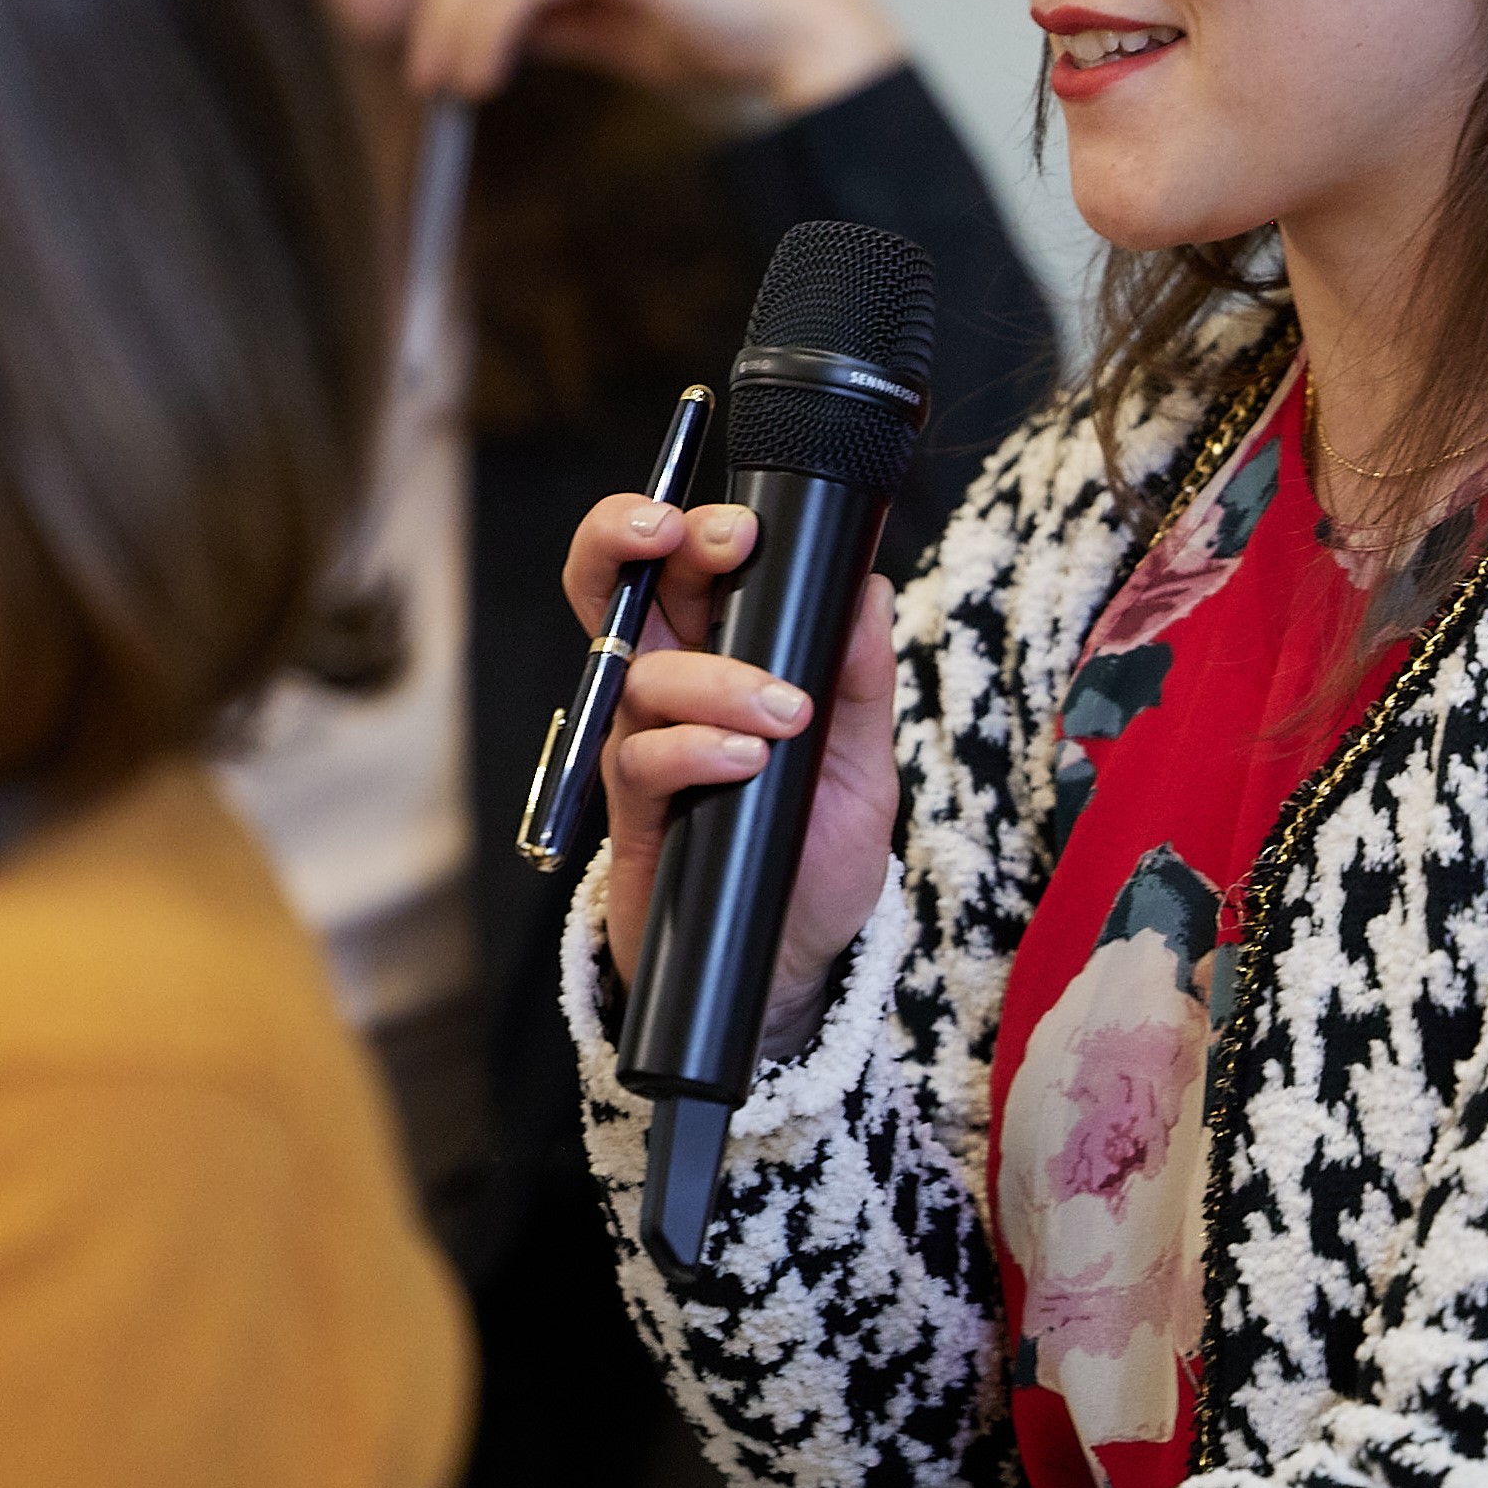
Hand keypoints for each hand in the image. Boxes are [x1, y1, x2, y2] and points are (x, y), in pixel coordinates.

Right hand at [566, 494, 899, 1057]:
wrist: (788, 962)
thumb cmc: (815, 851)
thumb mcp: (862, 763)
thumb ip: (862, 680)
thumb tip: (869, 587)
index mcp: (718, 653)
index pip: (682, 565)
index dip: (689, 527)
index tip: (740, 526)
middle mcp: (668, 685)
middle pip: (618, 583)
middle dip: (642, 539)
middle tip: (709, 543)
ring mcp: (643, 742)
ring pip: (642, 673)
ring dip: (715, 679)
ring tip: (783, 715)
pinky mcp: (633, 808)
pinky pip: (642, 757)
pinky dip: (696, 749)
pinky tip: (746, 763)